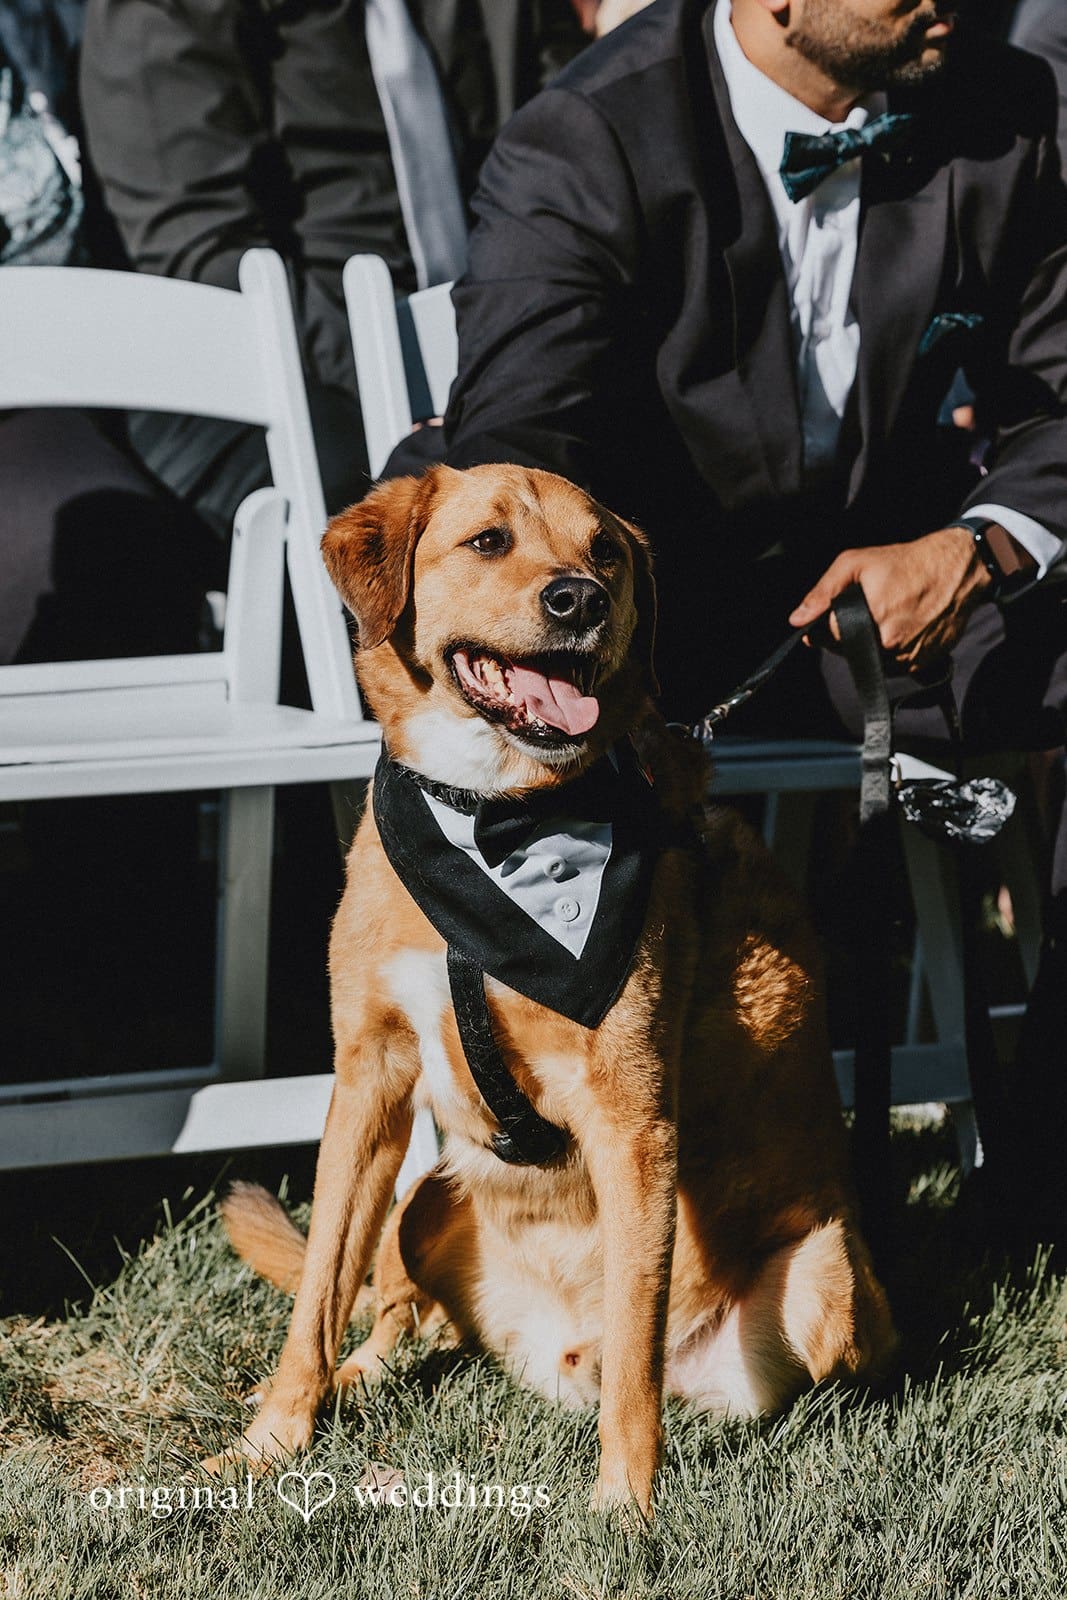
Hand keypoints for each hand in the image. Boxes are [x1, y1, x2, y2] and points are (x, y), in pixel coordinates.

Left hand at [788, 526, 991, 669]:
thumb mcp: (856, 563)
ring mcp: (909, 658)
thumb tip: (797, 620)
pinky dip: (892, 651)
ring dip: (872, 645)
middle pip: (851, 652)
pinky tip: (902, 626)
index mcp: (871, 619)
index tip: (837, 614)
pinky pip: (895, 665)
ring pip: (872, 661)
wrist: (957, 569)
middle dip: (851, 634)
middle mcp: (890, 645)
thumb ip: (823, 592)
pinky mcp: (923, 664)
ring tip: (888, 615)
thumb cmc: (905, 562)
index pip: (831, 638)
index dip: (827, 627)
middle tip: (869, 608)